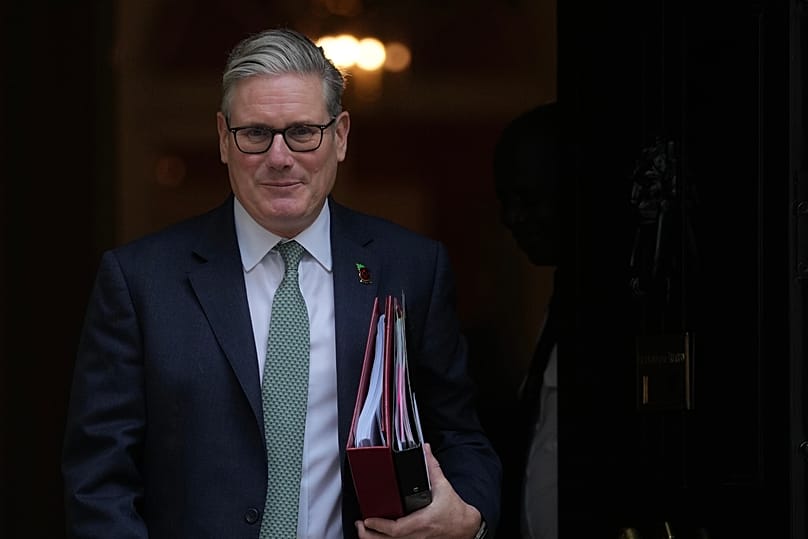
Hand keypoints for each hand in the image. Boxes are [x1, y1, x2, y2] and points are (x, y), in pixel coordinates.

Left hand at [355, 443, 482, 538]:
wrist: (466, 527)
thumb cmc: (455, 511)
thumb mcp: (443, 487)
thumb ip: (432, 468)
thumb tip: (425, 450)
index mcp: (422, 522)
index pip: (396, 528)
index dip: (379, 525)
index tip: (367, 519)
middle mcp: (417, 536)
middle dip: (370, 535)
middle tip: (360, 525)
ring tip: (364, 530)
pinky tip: (378, 536)